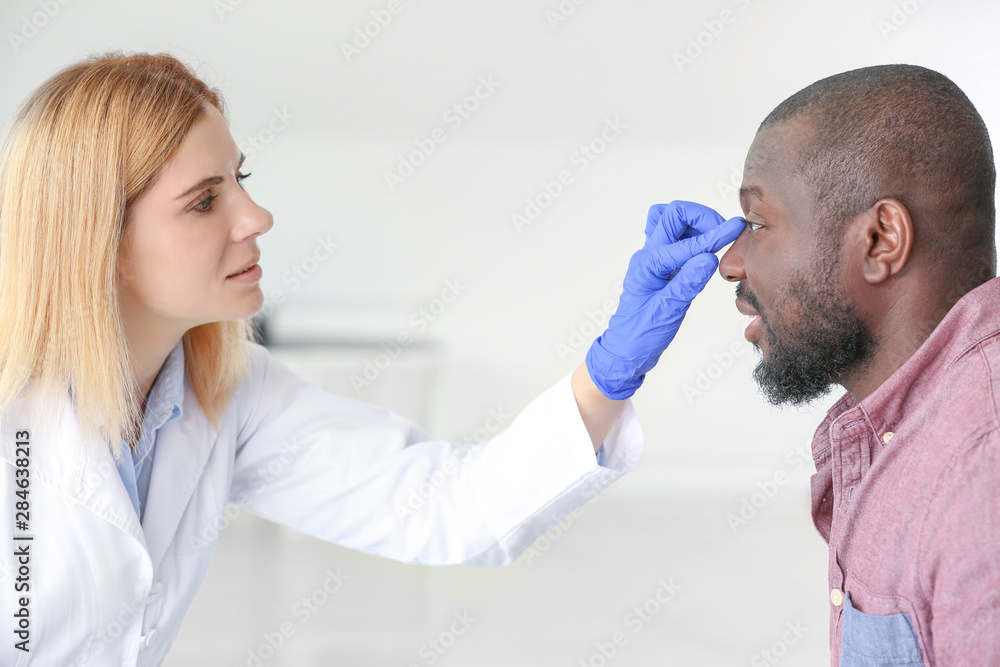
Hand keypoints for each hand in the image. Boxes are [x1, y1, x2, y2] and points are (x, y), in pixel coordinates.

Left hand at [585, 201, 744, 398]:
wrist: (625, 351)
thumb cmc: (641, 336)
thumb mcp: (667, 312)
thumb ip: (687, 283)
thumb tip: (709, 257)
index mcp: (647, 265)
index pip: (685, 242)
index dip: (713, 236)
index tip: (737, 229)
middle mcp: (647, 256)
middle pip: (671, 214)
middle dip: (700, 216)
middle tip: (724, 231)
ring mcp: (652, 259)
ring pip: (670, 221)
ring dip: (694, 223)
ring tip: (715, 239)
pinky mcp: (659, 266)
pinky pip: (674, 239)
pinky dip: (692, 237)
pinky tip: (706, 252)